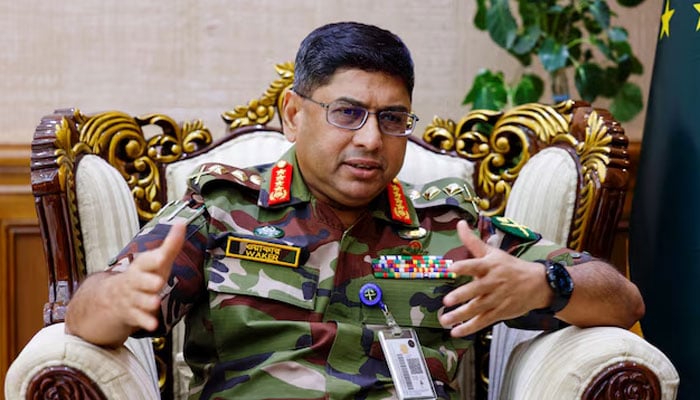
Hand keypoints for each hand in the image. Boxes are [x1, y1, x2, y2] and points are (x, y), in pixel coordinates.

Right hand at [105, 223, 185, 331]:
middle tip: (157, 283)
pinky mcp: (131, 314)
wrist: (113, 298)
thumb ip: (171, 244)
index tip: (161, 256)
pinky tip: (152, 325)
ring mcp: (131, 298)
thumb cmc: (145, 275)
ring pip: (138, 300)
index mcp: (142, 266)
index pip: (145, 261)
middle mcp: (134, 281)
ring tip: (155, 303)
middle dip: (147, 281)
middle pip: (138, 280)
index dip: (153, 259)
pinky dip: (145, 321)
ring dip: (147, 301)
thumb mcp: (158, 261)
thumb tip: (182, 222)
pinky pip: (138, 318)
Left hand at [439, 220, 549, 336]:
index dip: (464, 266)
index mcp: (490, 266)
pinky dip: (469, 328)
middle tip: (447, 301)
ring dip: (460, 316)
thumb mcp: (493, 252)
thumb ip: (472, 241)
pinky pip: (483, 321)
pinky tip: (456, 331)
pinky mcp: (499, 312)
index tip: (451, 267)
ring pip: (477, 308)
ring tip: (444, 320)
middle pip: (476, 290)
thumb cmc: (510, 266)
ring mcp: (496, 299)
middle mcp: (492, 283)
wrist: (538, 284)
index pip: (475, 265)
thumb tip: (459, 223)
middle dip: (461, 296)